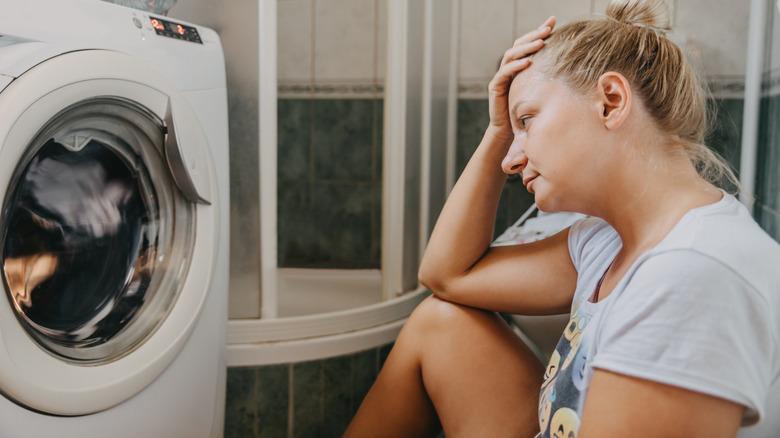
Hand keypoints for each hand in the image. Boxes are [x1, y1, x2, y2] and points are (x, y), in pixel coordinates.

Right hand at [487, 16, 555, 140]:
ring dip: (526, 47)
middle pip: (519, 44)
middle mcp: (509, 68)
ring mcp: (501, 76)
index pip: (528, 43)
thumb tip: (574, 67)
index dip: (539, 31)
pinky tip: (528, 61)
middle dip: (534, 34)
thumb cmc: (526, 112)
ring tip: (541, 42)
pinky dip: (515, 65)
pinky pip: (504, 72)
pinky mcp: (495, 87)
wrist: (508, 131)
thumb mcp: (541, 92)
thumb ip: (550, 79)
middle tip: (549, 28)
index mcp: (519, 66)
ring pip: (511, 55)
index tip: (554, 21)